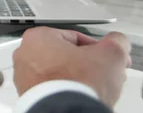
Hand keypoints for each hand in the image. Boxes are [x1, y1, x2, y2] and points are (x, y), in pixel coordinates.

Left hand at [13, 27, 131, 107]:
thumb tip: (118, 42)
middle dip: (88, 65)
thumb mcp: (110, 53)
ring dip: (78, 79)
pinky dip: (65, 92)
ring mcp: (24, 77)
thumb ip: (116, 42)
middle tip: (103, 74)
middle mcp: (25, 55)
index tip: (108, 57)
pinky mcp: (28, 96)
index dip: (98, 49)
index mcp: (38, 37)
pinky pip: (51, 90)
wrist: (66, 112)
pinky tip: (80, 97)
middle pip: (66, 57)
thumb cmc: (79, 83)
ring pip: (58, 74)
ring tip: (94, 88)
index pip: (75, 38)